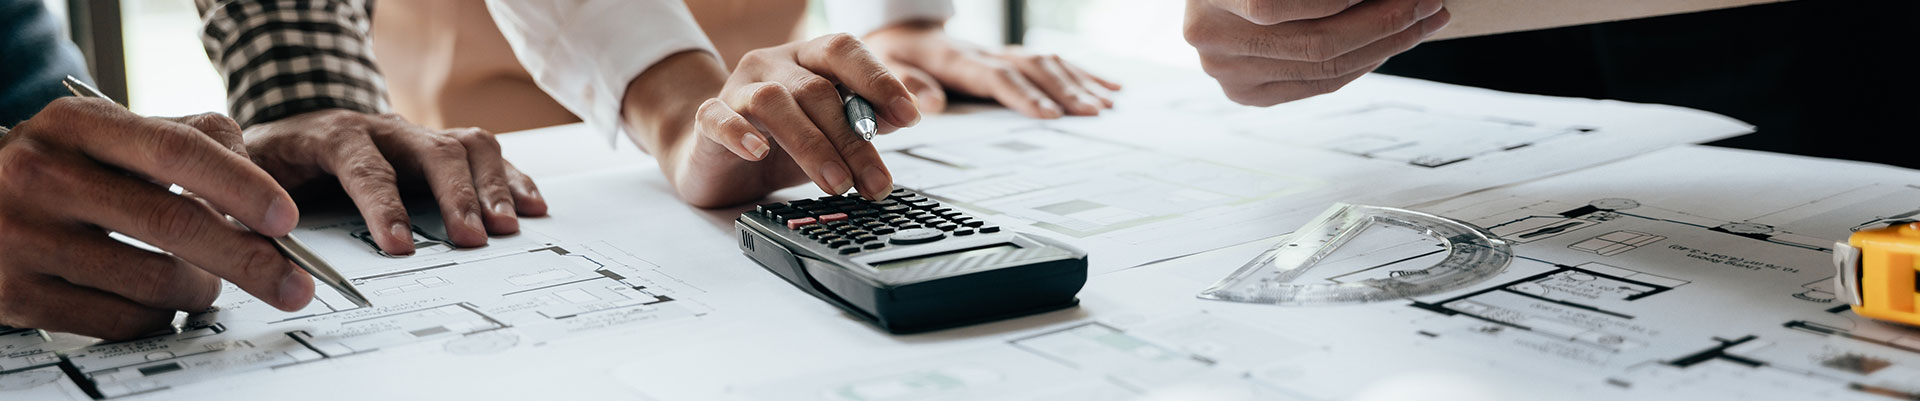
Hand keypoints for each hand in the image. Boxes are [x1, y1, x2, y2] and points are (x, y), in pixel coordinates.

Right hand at [0, 98, 310, 338]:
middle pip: (174, 223)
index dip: (241, 186)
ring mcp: (22, 236)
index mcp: (76, 124)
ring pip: (155, 281)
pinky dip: (161, 316)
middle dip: (250, 260)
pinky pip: (123, 320)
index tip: (286, 220)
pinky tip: (159, 301)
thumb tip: (261, 184)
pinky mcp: (16, 294)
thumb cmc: (62, 169)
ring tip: (205, 280)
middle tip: (295, 283)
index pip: (176, 150)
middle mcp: (42, 174)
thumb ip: (192, 141)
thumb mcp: (112, 134)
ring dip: (203, 289)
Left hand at [242, 109, 546, 255]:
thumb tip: (255, 244)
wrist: (292, 126)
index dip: (384, 206)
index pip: (365, 166)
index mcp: (335, 134)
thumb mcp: (247, 175)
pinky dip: (513, 180)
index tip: (398, 247)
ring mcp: (418, 135)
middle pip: (432, 150)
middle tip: (472, 239)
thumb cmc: (274, 160)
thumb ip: (248, 204)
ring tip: (508, 226)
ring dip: (492, 187)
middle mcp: (385, 128)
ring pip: (467, 145)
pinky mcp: (442, 147)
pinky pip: (488, 155)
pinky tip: (532, 207)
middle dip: (456, 196)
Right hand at [684, 33, 920, 202]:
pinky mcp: (708, 119)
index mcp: (808, 59)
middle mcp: (773, 65)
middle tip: (876, 181)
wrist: (716, 160)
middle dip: (852, 139)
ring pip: (774, 101)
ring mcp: (738, 88)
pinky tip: (759, 152)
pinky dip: (740, 133)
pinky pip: (719, 117)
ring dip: (811, 144)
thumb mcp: (831, 133)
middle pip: (817, 89)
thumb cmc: (780, 143)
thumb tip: (908, 115)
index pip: (845, 51)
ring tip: (836, 182)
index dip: (879, 79)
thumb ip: (866, 120)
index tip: (910, 115)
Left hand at [861, 21, 1120, 117]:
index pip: (998, 78)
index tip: (1049, 116)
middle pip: (1034, 69)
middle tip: (1093, 114)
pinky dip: (1084, 74)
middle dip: (1066, 91)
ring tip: (1107, 105)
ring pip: (1049, 63)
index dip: (1025, 96)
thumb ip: (907, 85)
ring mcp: (1004, 54)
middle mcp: (988, 54)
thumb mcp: (887, 69)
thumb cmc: (895, 56)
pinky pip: (1053, 62)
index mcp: (959, 62)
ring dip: (1080, 83)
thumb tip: (929, 104)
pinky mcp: (1012, 57)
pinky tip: (1109, 87)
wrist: (902, 32)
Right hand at [1184, 0, 1449, 105]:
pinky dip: (1362, 63)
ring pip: (1324, 68)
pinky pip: (1319, 84)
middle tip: (1427, 1)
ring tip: (1423, 18)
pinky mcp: (1247, 94)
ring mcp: (1226, 73)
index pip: (1273, 7)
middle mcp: (1211, 39)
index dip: (1339, 1)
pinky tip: (1390, 41)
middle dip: (1384, 22)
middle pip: (1314, 42)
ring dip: (1386, 43)